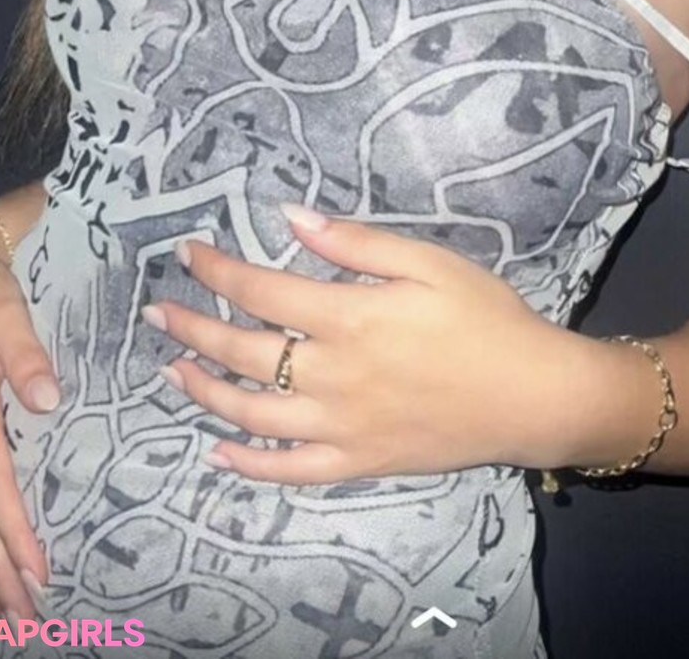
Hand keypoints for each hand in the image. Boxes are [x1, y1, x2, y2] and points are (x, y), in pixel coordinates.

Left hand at [141, 204, 569, 484]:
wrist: (531, 395)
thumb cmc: (485, 317)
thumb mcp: (429, 262)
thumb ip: (357, 243)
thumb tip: (291, 217)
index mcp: (350, 317)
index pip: (262, 291)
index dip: (218, 272)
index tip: (189, 254)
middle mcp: (333, 375)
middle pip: (243, 353)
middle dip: (192, 328)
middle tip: (156, 312)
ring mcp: (341, 426)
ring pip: (253, 413)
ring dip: (204, 391)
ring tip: (173, 371)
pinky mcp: (357, 463)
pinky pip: (290, 471)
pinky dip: (249, 464)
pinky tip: (220, 450)